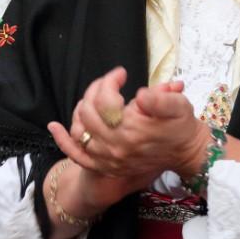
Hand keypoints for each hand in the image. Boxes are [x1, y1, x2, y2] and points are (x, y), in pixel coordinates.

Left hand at [47, 67, 208, 182]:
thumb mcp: (178, 106)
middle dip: (95, 90)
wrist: (185, 152)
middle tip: (109, 82)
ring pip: (80, 130)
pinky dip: (63, 140)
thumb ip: (161, 97)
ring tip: (94, 98)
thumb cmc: (180, 126)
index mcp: (131, 129)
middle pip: (88, 112)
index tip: (121, 73)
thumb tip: (140, 94)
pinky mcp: (105, 166)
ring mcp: (108, 158)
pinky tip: (54, 127)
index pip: (105, 99)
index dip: (110, 80)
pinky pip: (77, 155)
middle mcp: (115, 146)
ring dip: (81, 109)